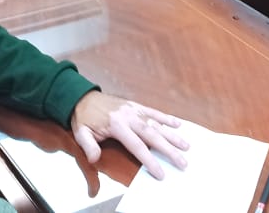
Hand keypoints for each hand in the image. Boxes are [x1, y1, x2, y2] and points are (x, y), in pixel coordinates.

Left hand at [69, 92, 188, 179]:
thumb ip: (89, 146)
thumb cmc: (84, 117)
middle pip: (152, 135)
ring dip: (172, 135)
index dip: (149, 160)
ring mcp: (134, 110)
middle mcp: (129, 117)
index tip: (160, 172)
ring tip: (186, 146)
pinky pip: (153, 111)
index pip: (137, 146)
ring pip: (156, 123)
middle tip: (182, 162)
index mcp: (117, 125)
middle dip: (168, 149)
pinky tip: (178, 124)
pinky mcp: (135, 105)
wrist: (82, 96)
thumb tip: (95, 158)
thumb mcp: (81, 132)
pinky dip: (166, 117)